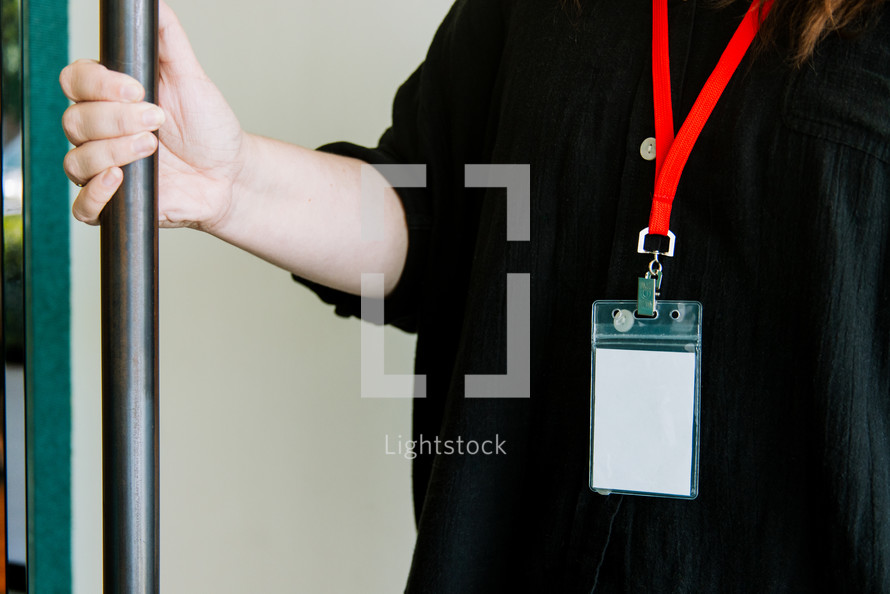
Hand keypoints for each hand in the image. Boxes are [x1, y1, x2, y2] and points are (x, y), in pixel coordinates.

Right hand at [60, 1, 244, 230]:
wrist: (231, 174)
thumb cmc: (209, 129)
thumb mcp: (192, 78)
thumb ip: (168, 40)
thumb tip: (154, 3)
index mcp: (109, 98)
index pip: (75, 80)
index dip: (99, 84)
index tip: (137, 88)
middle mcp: (99, 131)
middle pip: (74, 119)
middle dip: (116, 119)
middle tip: (157, 121)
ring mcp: (103, 168)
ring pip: (76, 160)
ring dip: (114, 151)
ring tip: (153, 148)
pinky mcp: (113, 203)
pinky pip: (83, 206)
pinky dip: (96, 194)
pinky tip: (121, 180)